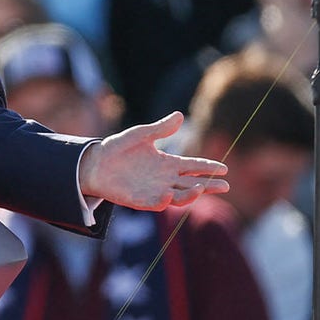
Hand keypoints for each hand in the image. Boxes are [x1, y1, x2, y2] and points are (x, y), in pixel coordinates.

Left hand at [78, 112, 228, 209]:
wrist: (94, 163)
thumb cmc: (117, 148)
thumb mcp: (140, 134)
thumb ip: (160, 129)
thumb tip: (180, 115)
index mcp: (167, 163)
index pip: (193, 165)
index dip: (208, 167)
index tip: (224, 168)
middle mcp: (165, 179)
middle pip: (193, 184)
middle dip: (209, 185)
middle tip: (225, 186)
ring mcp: (154, 191)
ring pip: (179, 196)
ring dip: (191, 194)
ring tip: (201, 188)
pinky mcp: (141, 201)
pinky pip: (156, 204)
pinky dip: (164, 201)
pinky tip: (169, 195)